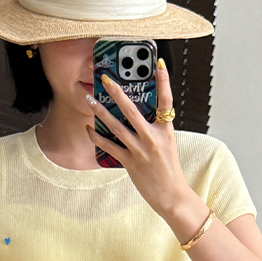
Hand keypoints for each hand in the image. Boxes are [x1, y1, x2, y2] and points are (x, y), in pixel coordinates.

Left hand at [85, 60, 191, 217]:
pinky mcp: (130, 162)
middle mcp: (153, 138)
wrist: (171, 196)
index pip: (167, 101)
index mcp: (166, 131)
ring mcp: (140, 150)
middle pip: (132, 110)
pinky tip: (90, 128)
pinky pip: (109, 146)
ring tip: (90, 100)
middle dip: (117, 93)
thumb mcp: (167, 145)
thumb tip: (136, 116)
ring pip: (116, 126)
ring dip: (100, 112)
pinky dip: (97, 137)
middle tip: (105, 79)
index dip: (164, 82)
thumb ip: (155, 130)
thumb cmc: (169, 171)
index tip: (159, 64)